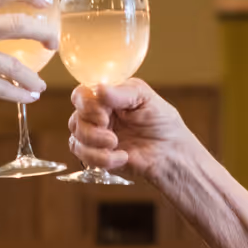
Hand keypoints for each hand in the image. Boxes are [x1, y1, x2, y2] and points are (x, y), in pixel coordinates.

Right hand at [67, 79, 196, 183]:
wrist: (171, 153)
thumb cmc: (162, 123)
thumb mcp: (146, 99)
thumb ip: (122, 93)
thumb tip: (99, 89)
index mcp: (107, 97)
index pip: (81, 95)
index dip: (86, 105)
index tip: (103, 115)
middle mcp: (98, 115)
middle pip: (76, 118)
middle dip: (91, 129)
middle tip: (112, 136)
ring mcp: (96, 136)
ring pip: (76, 139)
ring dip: (94, 145)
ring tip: (116, 145)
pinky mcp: (97, 156)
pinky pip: (84, 157)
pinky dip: (101, 158)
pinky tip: (122, 157)